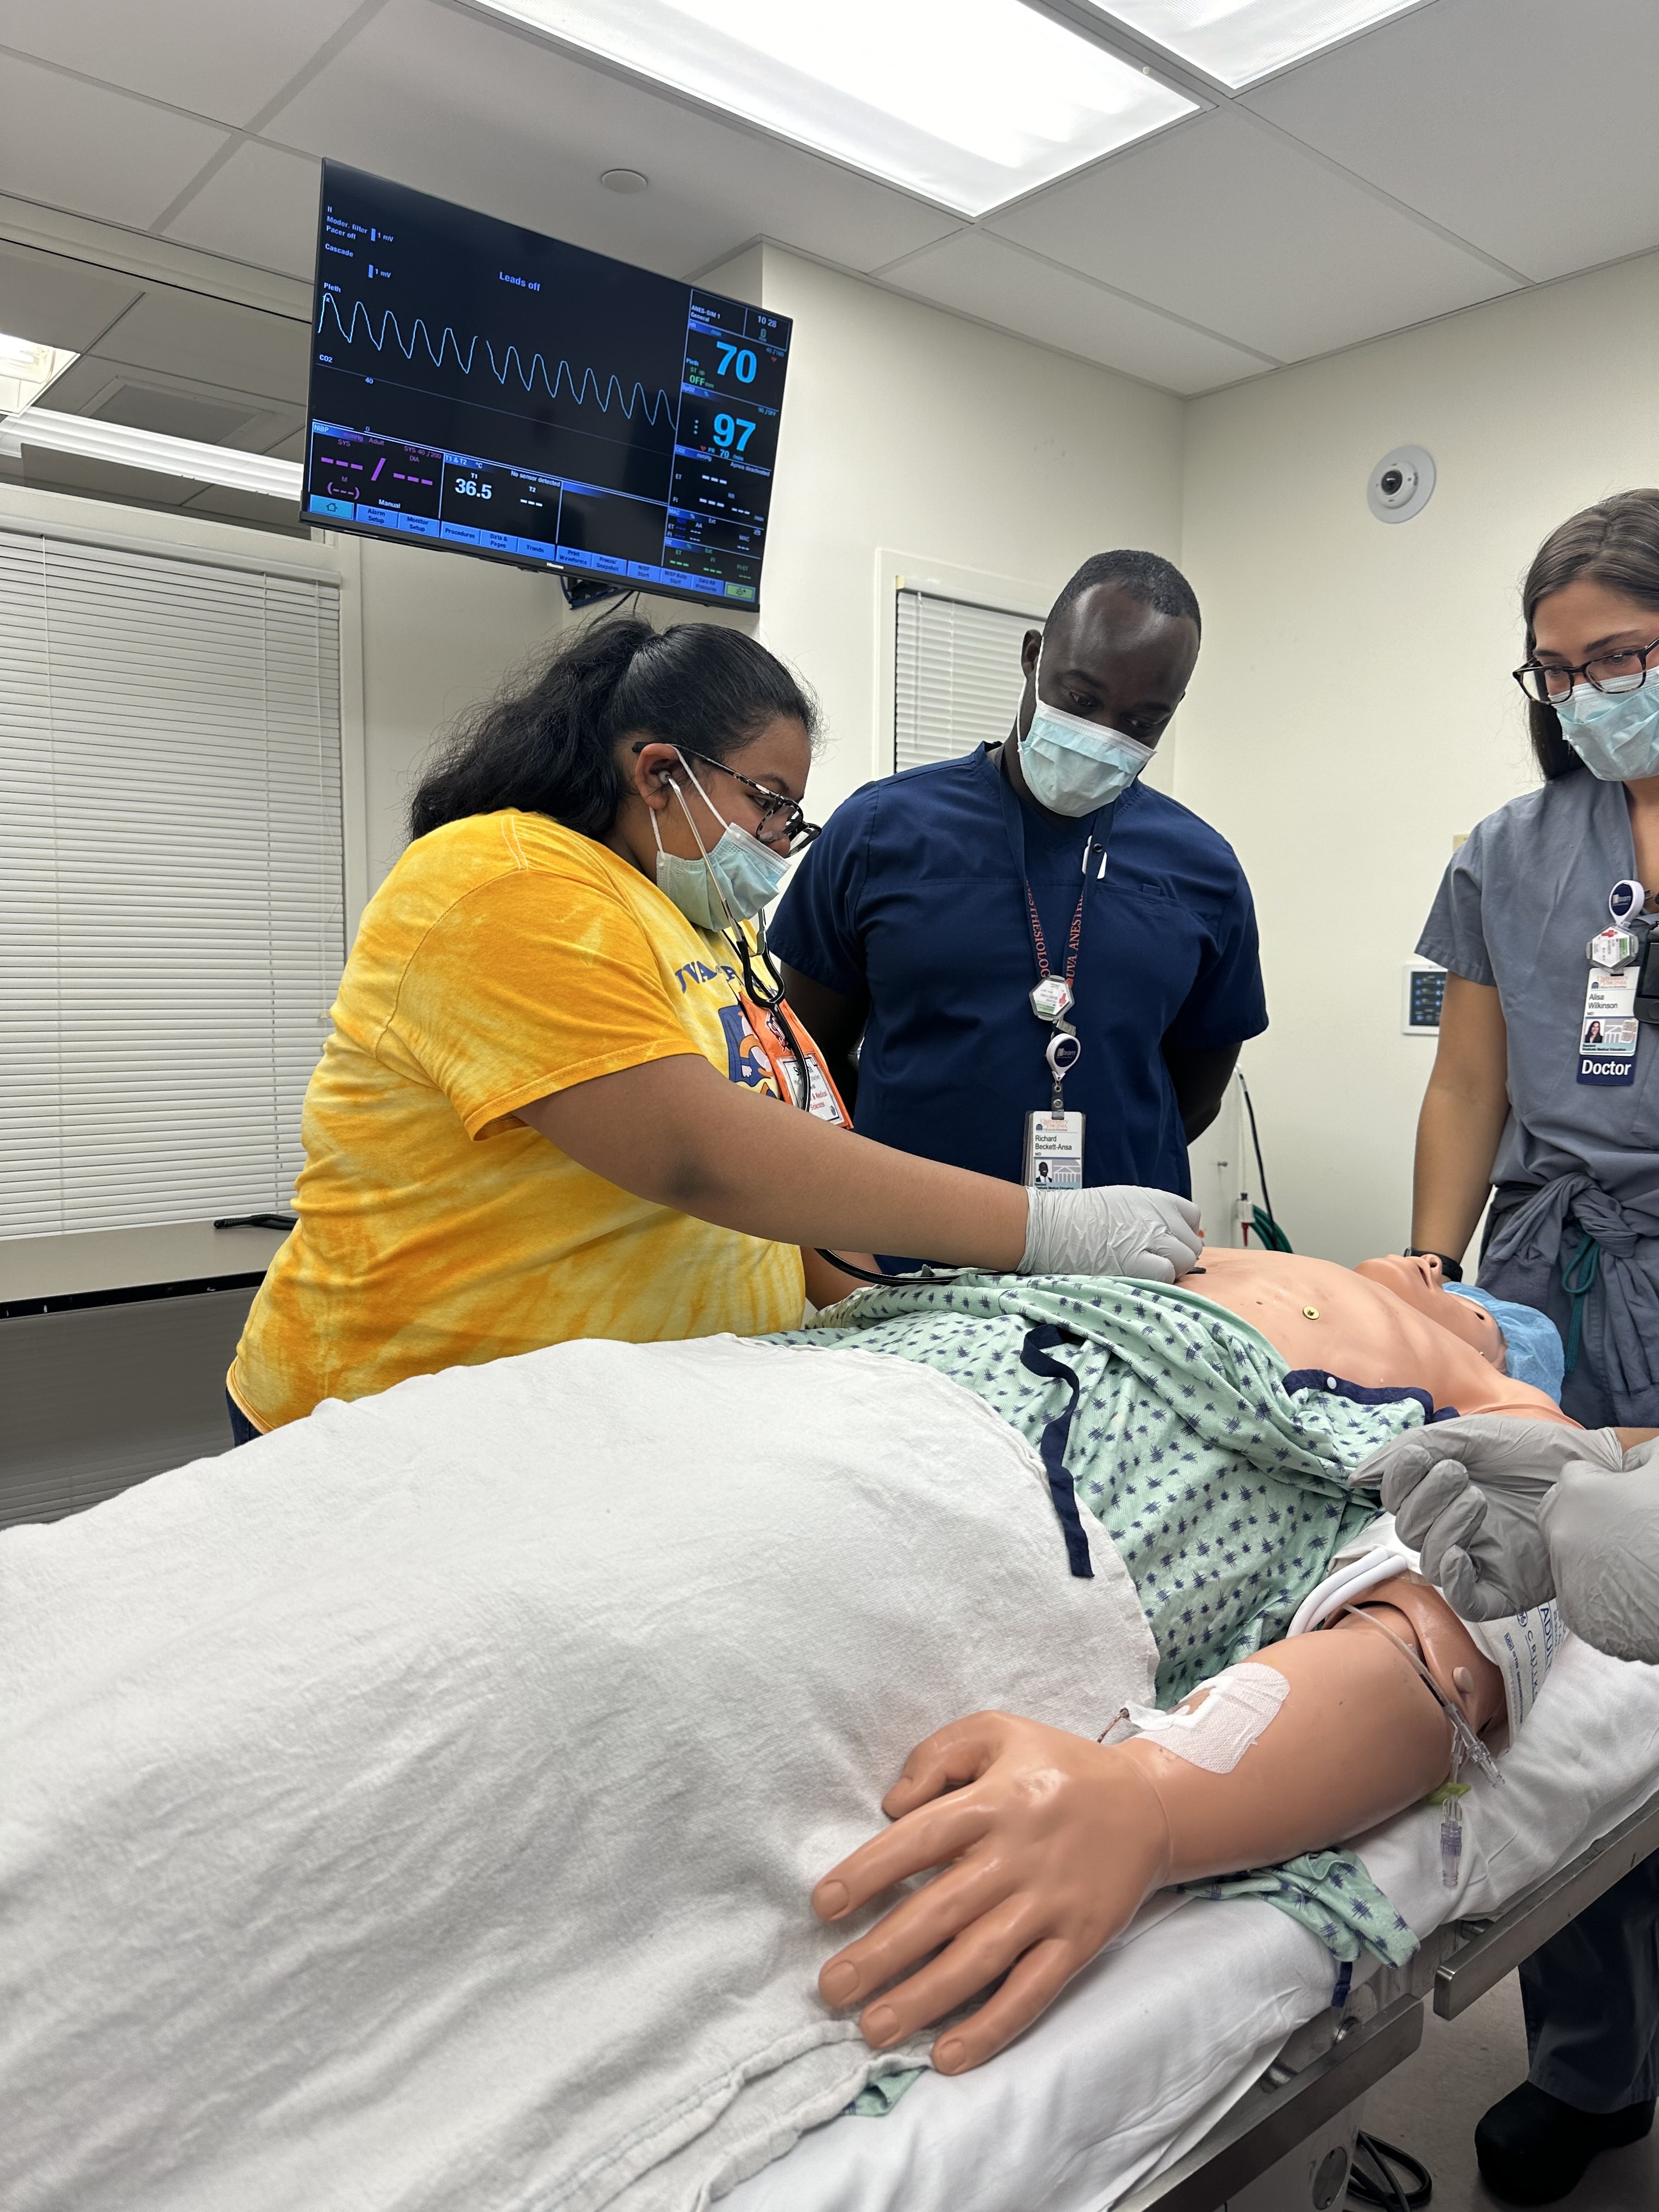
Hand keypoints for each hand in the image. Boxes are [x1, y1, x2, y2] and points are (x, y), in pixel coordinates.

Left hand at [810, 1712, 1169, 2073]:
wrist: (1150, 1805)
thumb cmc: (1058, 1766)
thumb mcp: (997, 1731)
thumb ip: (938, 1756)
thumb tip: (891, 1806)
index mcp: (995, 1801)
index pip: (920, 1839)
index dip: (869, 1872)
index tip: (823, 1905)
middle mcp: (1019, 1856)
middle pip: (941, 1910)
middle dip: (882, 1954)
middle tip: (831, 1987)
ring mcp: (1051, 1904)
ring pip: (980, 1960)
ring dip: (923, 1999)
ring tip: (872, 2029)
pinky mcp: (1079, 1941)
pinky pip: (1032, 1991)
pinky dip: (992, 2026)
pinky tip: (949, 2056)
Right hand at [1020, 1184, 1202, 1283]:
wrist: (1049, 1226)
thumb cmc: (1076, 1216)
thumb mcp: (1121, 1201)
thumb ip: (1149, 1215)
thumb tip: (1168, 1235)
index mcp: (1155, 1199)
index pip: (1192, 1217)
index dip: (1180, 1233)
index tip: (1166, 1242)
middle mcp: (1158, 1216)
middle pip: (1191, 1244)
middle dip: (1176, 1255)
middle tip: (1152, 1261)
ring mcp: (1151, 1240)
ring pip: (1185, 1261)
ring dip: (1169, 1269)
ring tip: (1143, 1271)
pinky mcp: (1138, 1263)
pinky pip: (1167, 1275)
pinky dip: (1157, 1280)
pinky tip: (1137, 1277)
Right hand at [1348, 1416, 1623, 1619]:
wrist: (1591, 1470)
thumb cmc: (1533, 1450)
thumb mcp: (1469, 1437)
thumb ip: (1412, 1450)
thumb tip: (1358, 1476)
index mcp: (1441, 1494)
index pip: (1397, 1499)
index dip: (1400, 1481)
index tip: (1422, 1457)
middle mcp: (1454, 1528)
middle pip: (1408, 1529)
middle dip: (1424, 1499)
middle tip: (1457, 1474)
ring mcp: (1477, 1560)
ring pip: (1429, 1559)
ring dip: (1442, 1526)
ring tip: (1477, 1501)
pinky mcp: (1503, 1589)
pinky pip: (1463, 1598)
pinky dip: (1451, 1579)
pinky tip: (1457, 1554)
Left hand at [1540, 1439, 1658, 1663]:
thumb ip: (1644, 1457)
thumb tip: (1635, 1459)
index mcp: (1577, 1493)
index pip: (1576, 1475)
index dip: (1602, 1482)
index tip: (1623, 1494)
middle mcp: (1560, 1533)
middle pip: (1562, 1514)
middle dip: (1586, 1516)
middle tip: (1623, 1528)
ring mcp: (1566, 1576)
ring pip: (1569, 1555)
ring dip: (1591, 1554)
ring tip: (1633, 1561)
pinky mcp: (1577, 1615)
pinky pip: (1579, 1594)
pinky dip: (1598, 1591)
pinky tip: (1630, 1589)